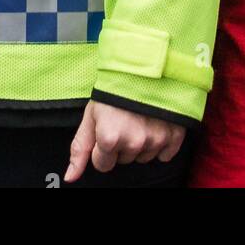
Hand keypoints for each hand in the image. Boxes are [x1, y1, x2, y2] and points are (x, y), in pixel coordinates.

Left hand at [65, 101, 184, 181]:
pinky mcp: (174, 137)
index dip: (101, 147)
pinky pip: (164, 155)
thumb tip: (70, 177)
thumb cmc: (112, 89)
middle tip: (122, 119)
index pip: (102, 164)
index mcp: (109, 138)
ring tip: (138, 118)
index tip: (106, 128)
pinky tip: (153, 124)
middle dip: (121, 144)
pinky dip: (160, 143)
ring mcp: (155, 140)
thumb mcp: (90, 115)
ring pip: (143, 157)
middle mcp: (134, 142)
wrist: (142, 67)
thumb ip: (79, 149)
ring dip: (140, 143)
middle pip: (124, 160)